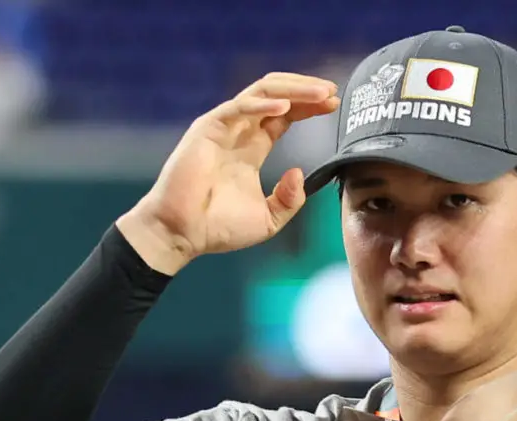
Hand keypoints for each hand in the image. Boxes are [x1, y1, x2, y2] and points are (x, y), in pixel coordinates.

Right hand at [117, 73, 339, 273]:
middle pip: (278, 97)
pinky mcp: (207, 129)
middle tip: (333, 93)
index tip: (334, 105)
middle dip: (307, 91)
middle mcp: (239, 132)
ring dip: (294, 90)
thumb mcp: (268, 219)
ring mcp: (223, 127)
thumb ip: (289, 200)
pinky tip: (286, 107)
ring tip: (320, 93)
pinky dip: (263, 104)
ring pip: (262, 93)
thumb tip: (298, 174)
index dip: (309, 107)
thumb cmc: (218, 228)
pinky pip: (238, 108)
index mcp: (252, 148)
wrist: (182, 235)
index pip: (285, 116)